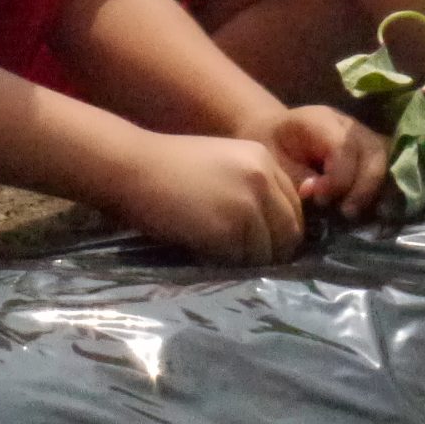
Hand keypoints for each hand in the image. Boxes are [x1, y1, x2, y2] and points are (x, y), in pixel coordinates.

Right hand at [110, 133, 305, 263]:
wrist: (131, 166)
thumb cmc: (166, 166)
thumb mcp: (222, 164)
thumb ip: (251, 187)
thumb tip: (272, 230)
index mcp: (263, 158)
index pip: (293, 208)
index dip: (280, 231)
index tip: (263, 245)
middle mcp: (262, 178)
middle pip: (289, 232)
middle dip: (272, 252)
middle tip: (247, 262)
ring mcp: (247, 204)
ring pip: (267, 252)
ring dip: (248, 262)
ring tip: (222, 258)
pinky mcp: (227, 230)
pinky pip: (240, 261)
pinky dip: (227, 265)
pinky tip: (207, 256)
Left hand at [237, 105, 386, 218]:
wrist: (275, 133)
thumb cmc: (272, 147)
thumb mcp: (274, 161)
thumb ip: (297, 177)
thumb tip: (317, 195)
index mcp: (320, 120)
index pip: (343, 146)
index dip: (338, 178)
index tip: (321, 200)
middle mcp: (348, 125)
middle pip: (374, 151)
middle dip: (363, 186)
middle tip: (345, 212)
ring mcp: (363, 135)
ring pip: (386, 159)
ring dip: (376, 189)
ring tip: (356, 212)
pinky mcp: (370, 150)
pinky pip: (389, 167)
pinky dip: (382, 189)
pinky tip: (370, 209)